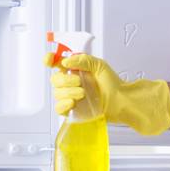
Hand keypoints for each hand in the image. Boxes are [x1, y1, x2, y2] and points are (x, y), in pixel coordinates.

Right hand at [48, 53, 169, 135]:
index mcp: (74, 69)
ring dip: (69, 92)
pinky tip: (73, 103)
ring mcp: (69, 96)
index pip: (55, 63)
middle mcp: (69, 82)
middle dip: (65, 80)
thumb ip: (83, 59)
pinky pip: (58, 108)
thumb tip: (66, 62)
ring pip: (57, 93)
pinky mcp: (71, 110)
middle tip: (80, 82)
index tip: (49, 61)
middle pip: (54, 79)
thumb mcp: (99, 65)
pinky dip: (63, 105)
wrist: (120, 101)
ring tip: (83, 94)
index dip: (49, 60)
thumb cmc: (112, 83)